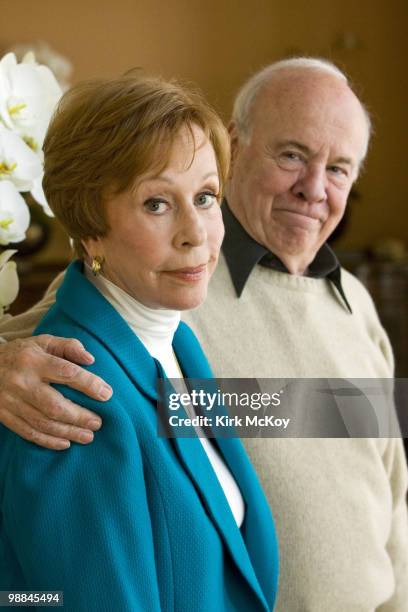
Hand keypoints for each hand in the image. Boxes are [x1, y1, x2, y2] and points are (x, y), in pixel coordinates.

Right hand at [0, 335, 111, 449]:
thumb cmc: (23, 353)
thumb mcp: (44, 341)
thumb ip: (68, 346)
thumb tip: (91, 359)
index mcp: (34, 360)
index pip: (66, 373)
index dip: (89, 384)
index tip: (107, 394)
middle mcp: (22, 382)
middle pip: (54, 405)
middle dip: (79, 417)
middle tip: (98, 423)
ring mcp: (11, 401)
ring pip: (42, 422)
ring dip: (68, 432)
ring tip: (88, 436)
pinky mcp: (4, 415)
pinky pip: (28, 432)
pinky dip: (48, 441)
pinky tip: (65, 443)